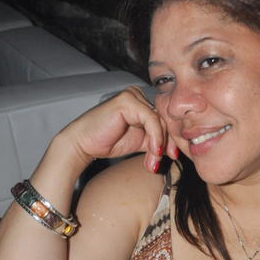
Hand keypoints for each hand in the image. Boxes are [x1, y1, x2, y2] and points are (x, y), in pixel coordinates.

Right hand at [59, 86, 178, 172]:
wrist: (84, 144)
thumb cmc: (108, 141)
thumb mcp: (140, 142)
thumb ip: (156, 141)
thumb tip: (175, 149)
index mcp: (141, 102)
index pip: (164, 120)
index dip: (170, 140)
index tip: (172, 157)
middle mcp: (138, 95)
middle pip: (163, 120)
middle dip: (164, 145)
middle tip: (156, 164)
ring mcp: (132, 95)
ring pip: (159, 121)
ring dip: (158, 145)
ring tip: (152, 162)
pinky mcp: (127, 100)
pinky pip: (151, 120)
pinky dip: (155, 138)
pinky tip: (153, 151)